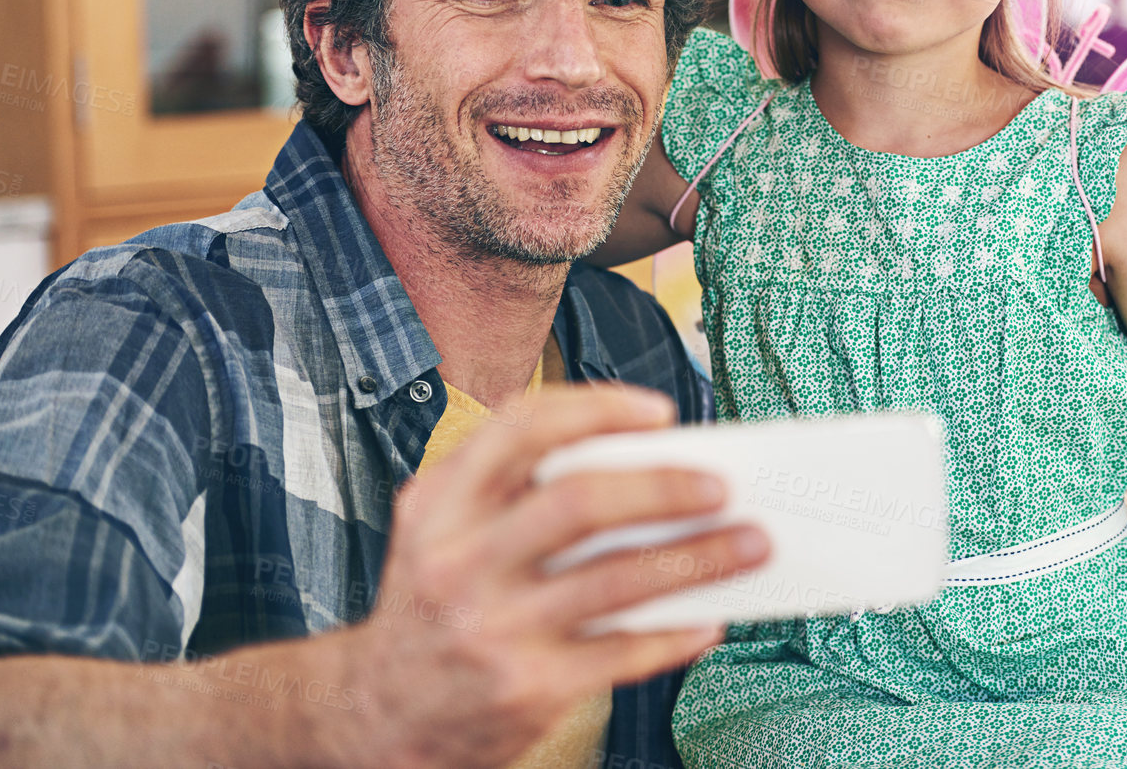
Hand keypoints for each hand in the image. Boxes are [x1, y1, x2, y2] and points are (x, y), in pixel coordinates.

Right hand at [337, 385, 769, 768]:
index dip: (599, 410)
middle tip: (723, 486)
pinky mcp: (524, 687)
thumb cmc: (433, 605)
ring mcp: (492, 627)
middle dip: (664, 487)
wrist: (373, 716)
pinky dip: (676, 631)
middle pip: (580, 501)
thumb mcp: (443, 531)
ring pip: (618, 580)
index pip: (523, 428)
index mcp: (440, 504)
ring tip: (752, 544)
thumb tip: (649, 468)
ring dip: (699, 559)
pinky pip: (623, 651)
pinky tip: (709, 616)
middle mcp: (459, 560)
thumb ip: (517, 492)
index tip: (662, 413)